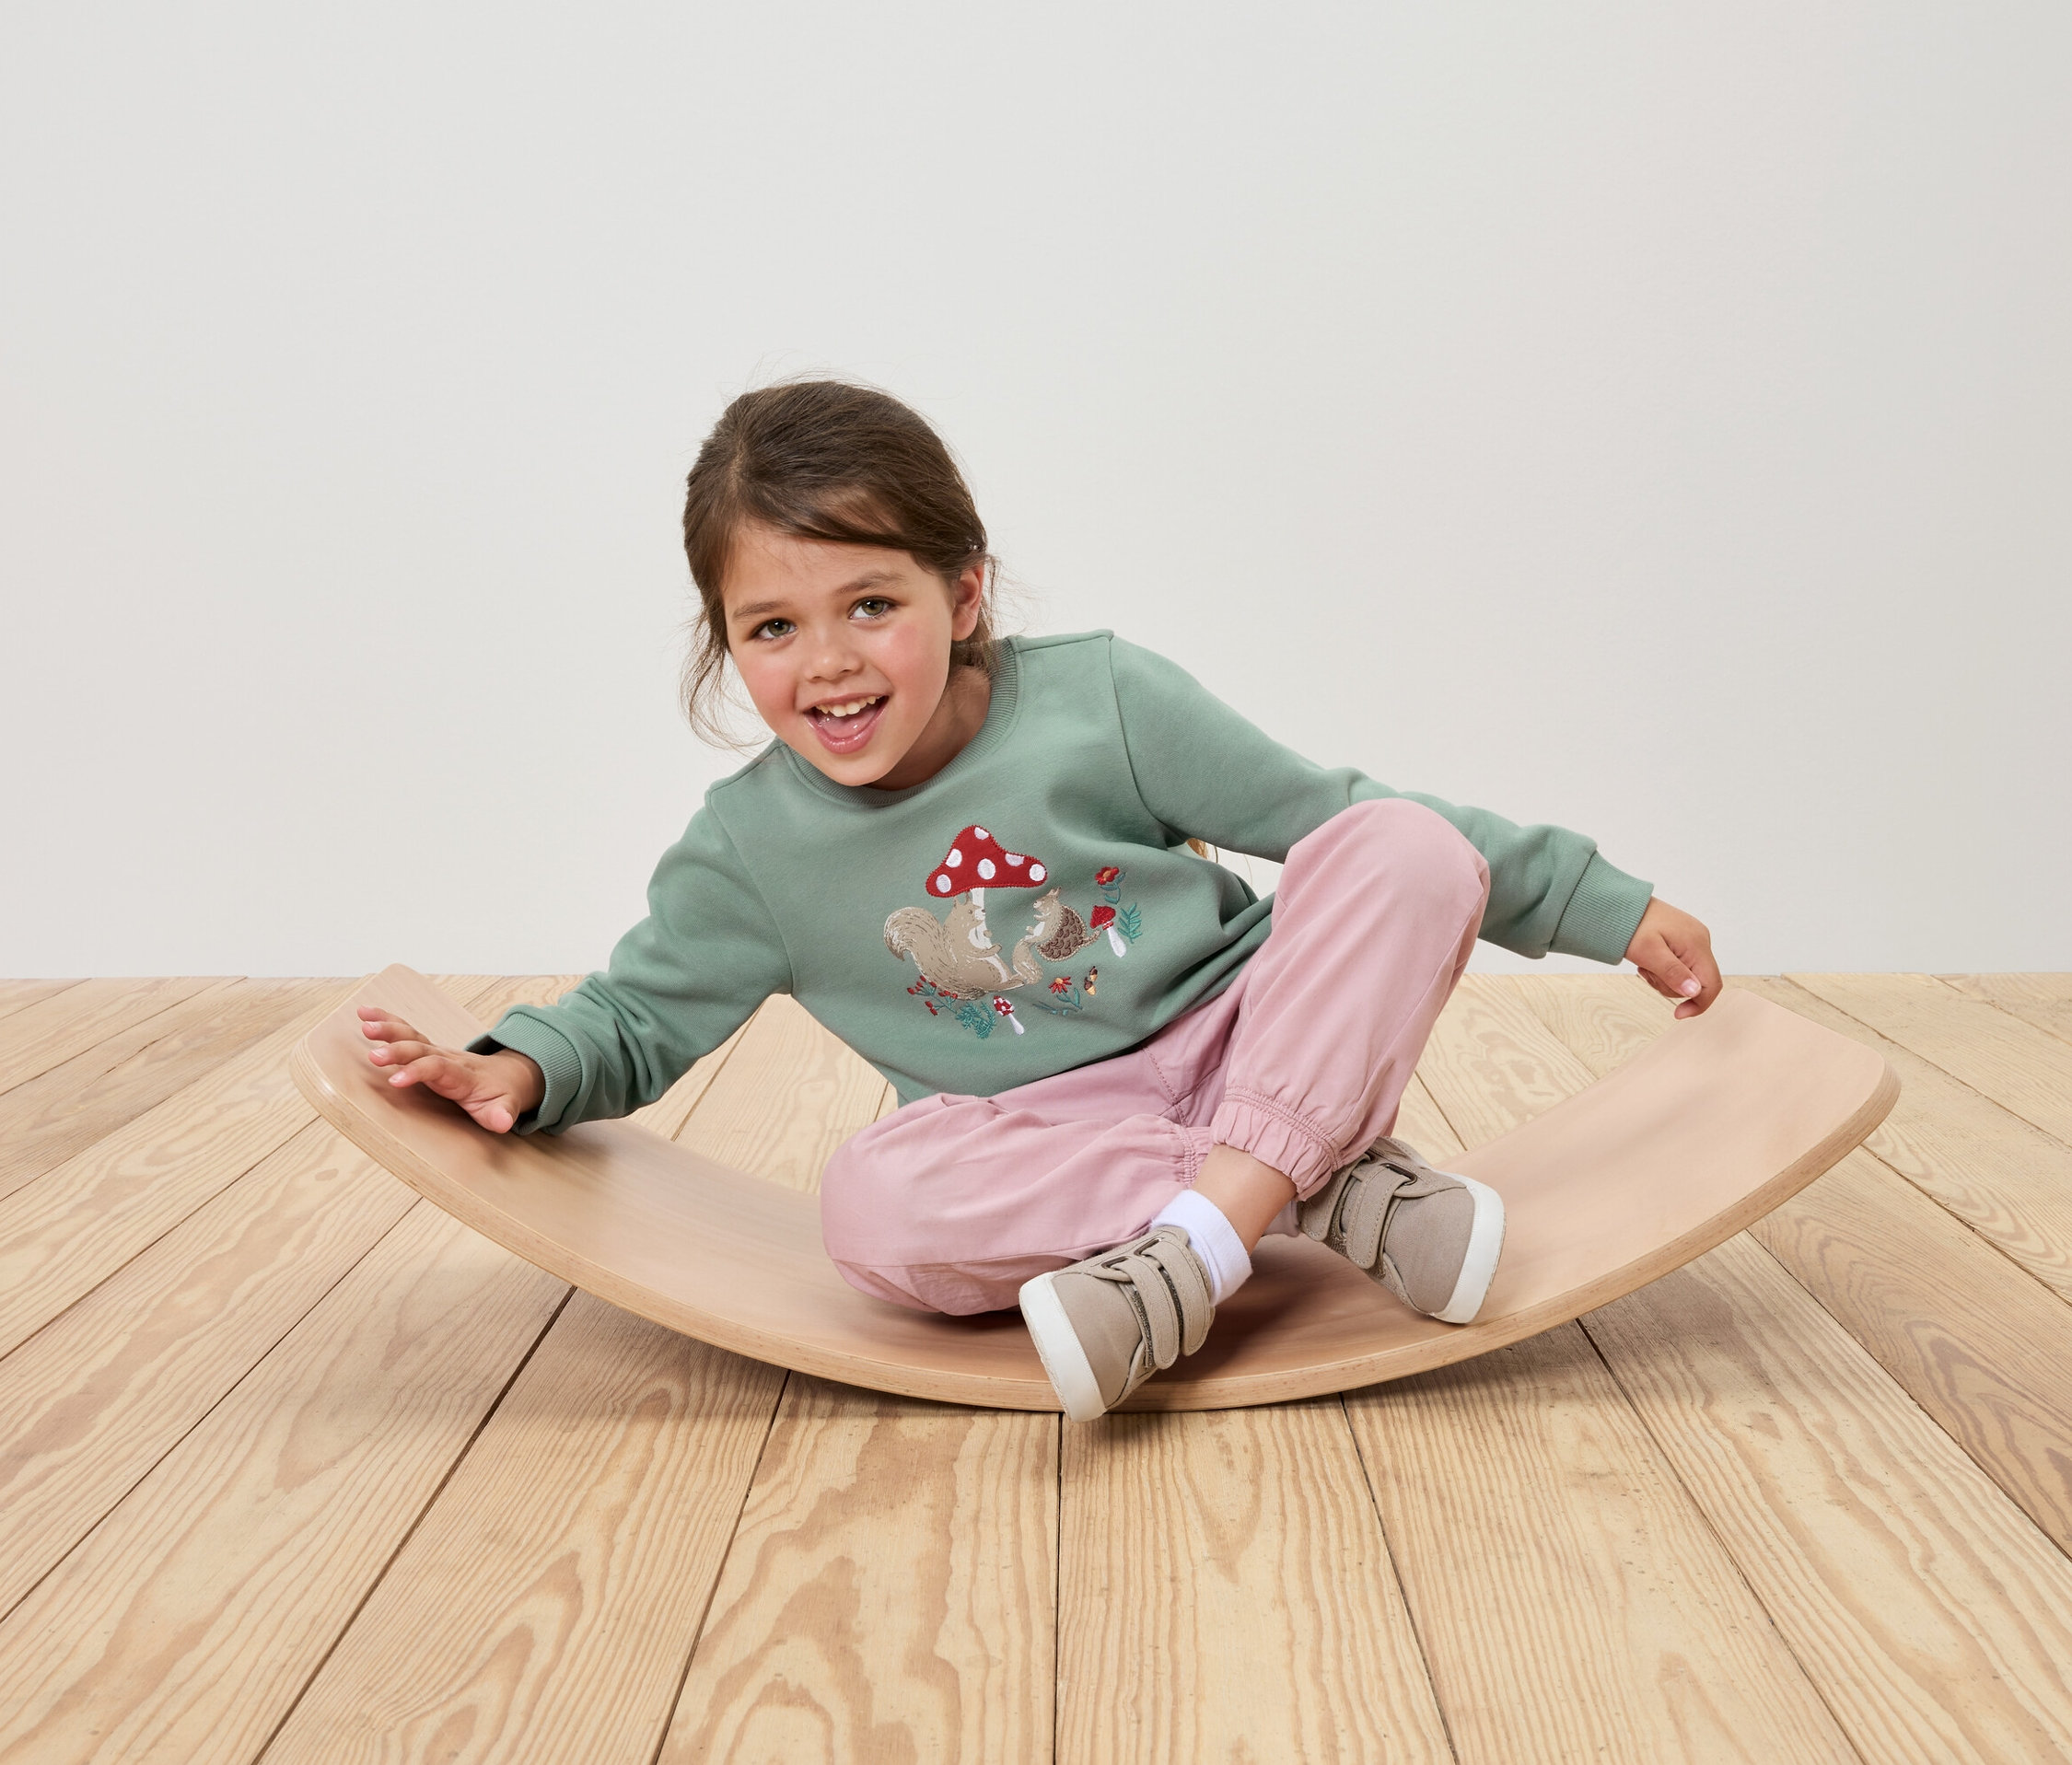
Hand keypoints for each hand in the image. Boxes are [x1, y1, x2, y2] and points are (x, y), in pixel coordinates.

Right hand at [358, 1006, 545, 1132]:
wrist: (505, 1075)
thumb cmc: (500, 1096)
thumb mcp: (505, 1108)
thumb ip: (503, 1114)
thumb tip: (503, 1121)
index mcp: (463, 1075)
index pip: (439, 1068)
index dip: (418, 1071)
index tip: (396, 1081)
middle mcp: (448, 1058)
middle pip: (421, 1049)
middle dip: (398, 1051)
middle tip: (374, 1056)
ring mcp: (437, 1051)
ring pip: (412, 1036)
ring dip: (389, 1030)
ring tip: (366, 1026)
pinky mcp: (427, 1049)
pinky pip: (406, 1032)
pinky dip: (387, 1020)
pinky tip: (365, 1013)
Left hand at [1625, 898, 1721, 1018]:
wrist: (1621, 905)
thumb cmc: (1632, 926)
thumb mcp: (1649, 953)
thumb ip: (1673, 973)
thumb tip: (1695, 992)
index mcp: (1697, 944)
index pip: (1712, 985)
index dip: (1699, 1005)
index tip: (1678, 1014)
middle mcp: (1701, 940)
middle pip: (1698, 982)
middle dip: (1673, 986)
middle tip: (1647, 973)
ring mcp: (1694, 938)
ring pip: (1688, 975)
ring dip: (1666, 978)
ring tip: (1646, 964)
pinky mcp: (1685, 939)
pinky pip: (1682, 963)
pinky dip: (1666, 968)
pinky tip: (1650, 959)